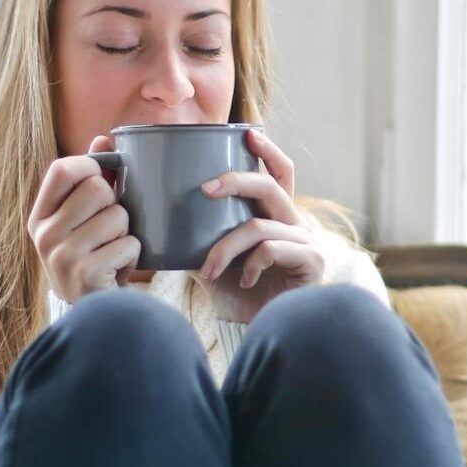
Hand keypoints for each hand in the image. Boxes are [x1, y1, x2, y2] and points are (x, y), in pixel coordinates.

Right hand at [27, 135, 139, 302]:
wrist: (91, 313)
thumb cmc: (90, 257)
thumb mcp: (81, 220)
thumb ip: (90, 179)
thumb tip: (103, 138)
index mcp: (39, 217)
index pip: (62, 169)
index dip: (90, 166)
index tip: (102, 179)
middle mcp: (44, 235)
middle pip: (97, 188)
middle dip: (115, 205)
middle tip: (110, 227)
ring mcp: (62, 256)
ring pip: (118, 216)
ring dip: (127, 232)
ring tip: (113, 250)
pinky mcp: (86, 274)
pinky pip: (129, 244)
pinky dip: (133, 255)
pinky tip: (118, 268)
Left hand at [195, 129, 324, 322]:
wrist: (260, 333)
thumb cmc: (239, 296)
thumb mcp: (212, 260)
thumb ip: (196, 238)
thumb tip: (155, 220)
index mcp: (276, 216)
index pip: (280, 174)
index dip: (268, 151)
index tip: (248, 133)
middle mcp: (295, 224)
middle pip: (269, 186)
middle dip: (235, 181)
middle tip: (204, 189)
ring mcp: (306, 242)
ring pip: (259, 225)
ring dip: (226, 247)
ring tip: (208, 269)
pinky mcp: (311, 262)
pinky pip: (271, 249)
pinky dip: (249, 264)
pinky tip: (243, 281)